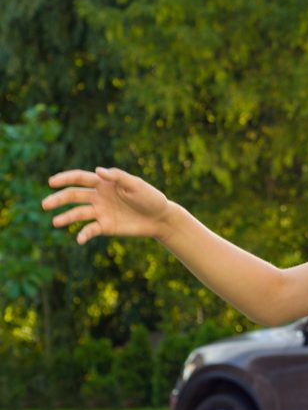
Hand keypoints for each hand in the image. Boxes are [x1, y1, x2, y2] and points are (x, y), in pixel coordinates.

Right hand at [41, 167, 172, 243]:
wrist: (160, 218)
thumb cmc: (150, 197)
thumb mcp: (136, 185)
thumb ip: (118, 177)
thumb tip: (98, 170)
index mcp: (104, 183)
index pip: (80, 178)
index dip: (65, 179)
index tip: (51, 182)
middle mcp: (98, 197)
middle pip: (74, 196)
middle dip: (58, 199)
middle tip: (45, 205)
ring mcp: (100, 212)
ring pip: (78, 213)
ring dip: (66, 217)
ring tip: (55, 222)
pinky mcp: (105, 226)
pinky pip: (90, 230)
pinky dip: (84, 234)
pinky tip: (80, 239)